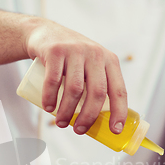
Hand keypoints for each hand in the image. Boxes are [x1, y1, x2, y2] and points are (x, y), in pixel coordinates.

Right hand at [24, 20, 127, 134]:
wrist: (46, 33)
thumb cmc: (71, 59)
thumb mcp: (90, 66)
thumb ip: (98, 86)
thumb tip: (100, 123)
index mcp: (109, 61)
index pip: (119, 90)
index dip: (119, 112)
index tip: (115, 130)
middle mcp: (95, 54)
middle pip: (97, 92)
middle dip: (88, 117)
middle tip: (79, 131)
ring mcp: (75, 50)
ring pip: (75, 89)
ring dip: (67, 111)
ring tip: (60, 123)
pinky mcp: (55, 50)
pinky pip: (54, 80)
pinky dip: (50, 98)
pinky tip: (48, 108)